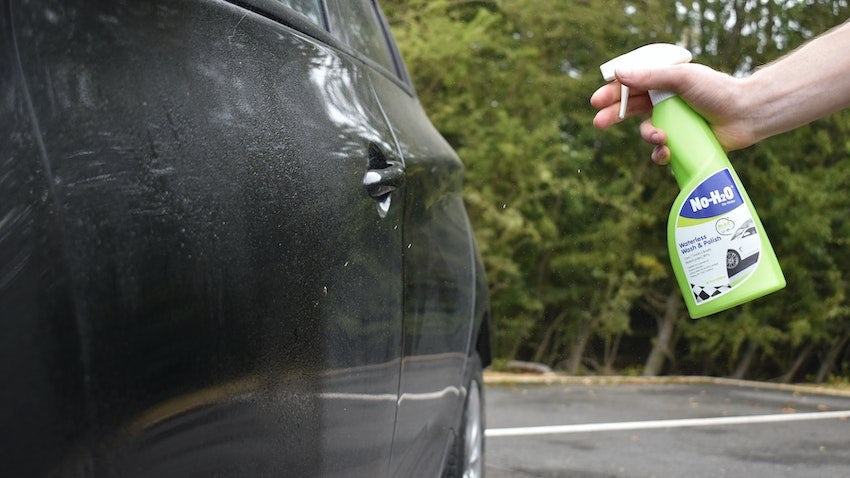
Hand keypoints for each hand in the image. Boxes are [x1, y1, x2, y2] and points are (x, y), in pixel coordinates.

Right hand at [590, 63, 753, 163]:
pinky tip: (667, 151)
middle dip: (613, 116)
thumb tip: (619, 74)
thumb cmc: (716, 91)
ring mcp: (672, 124)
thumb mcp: (681, 78)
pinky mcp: (680, 144)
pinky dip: (660, 154)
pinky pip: (660, 152)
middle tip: (598, 123)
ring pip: (645, 132)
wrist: (745, 114)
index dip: (612, 94)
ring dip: (648, 136)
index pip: (630, 87)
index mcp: (663, 84)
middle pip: (630, 110)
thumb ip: (649, 77)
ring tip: (660, 137)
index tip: (597, 101)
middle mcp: (665, 103)